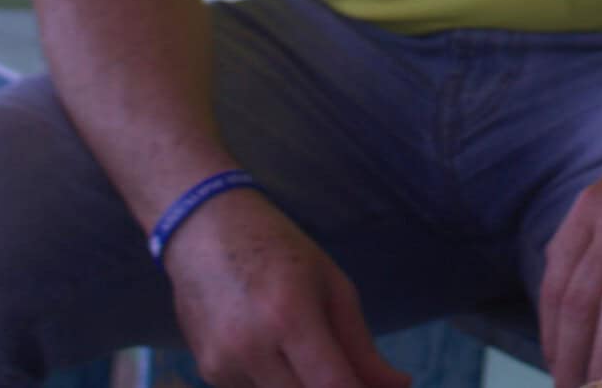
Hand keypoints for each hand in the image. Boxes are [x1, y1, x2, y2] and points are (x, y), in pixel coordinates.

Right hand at [162, 188, 410, 387]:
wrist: (202, 230)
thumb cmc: (278, 249)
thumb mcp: (332, 286)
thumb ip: (362, 347)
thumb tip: (399, 386)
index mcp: (289, 316)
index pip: (332, 385)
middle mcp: (251, 348)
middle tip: (349, 377)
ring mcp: (223, 365)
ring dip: (303, 387)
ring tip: (311, 355)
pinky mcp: (207, 373)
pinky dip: (277, 385)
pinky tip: (278, 354)